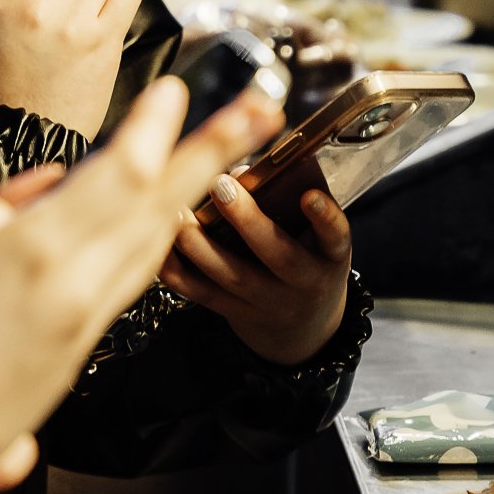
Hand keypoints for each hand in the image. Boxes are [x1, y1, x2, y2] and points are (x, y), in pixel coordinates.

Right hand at [0, 73, 274, 493]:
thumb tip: (42, 186)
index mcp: (33, 253)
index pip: (120, 173)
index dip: (156, 127)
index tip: (176, 88)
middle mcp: (74, 287)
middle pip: (162, 205)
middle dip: (217, 150)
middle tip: (263, 108)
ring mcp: (82, 324)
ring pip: (153, 244)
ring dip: (194, 192)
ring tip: (227, 154)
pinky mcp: (79, 351)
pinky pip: (131, 278)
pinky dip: (155, 238)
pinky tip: (164, 219)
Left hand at [161, 176, 352, 364]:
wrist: (303, 324)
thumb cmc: (309, 257)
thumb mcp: (319, 236)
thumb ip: (294, 200)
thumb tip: (242, 168)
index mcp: (329, 257)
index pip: (335, 237)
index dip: (325, 218)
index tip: (310, 196)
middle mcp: (301, 283)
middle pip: (277, 255)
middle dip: (249, 220)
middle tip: (221, 184)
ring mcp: (266, 302)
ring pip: (232, 276)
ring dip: (202, 244)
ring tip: (179, 212)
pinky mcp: (233, 311)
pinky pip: (200, 293)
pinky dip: (177, 269)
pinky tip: (159, 244)